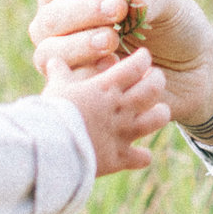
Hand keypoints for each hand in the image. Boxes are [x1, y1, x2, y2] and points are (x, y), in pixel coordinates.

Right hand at [31, 0, 212, 132]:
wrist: (196, 71)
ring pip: (49, 52)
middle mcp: (64, 29)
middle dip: (82, 11)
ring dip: (78, 44)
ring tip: (112, 40)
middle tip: (117, 10)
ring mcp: (69, 62)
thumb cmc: (176, 28)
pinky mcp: (81, 92)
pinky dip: (88, 74)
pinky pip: (68, 87)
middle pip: (49, 18)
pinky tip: (114, 67)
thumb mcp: (169, 4)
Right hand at [45, 46, 173, 174]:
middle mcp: (120, 108)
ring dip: (160, 113)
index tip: (144, 56)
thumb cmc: (52, 113)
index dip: (143, 59)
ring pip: (157, 119)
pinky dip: (142, 157)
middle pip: (152, 88)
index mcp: (106, 88)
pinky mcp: (119, 158)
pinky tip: (141, 155)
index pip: (135, 66)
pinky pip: (140, 157)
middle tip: (155, 77)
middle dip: (157, 80)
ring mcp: (123, 133)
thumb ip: (59, 74)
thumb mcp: (55, 88)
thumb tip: (53, 60)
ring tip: (159, 110)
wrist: (52, 148)